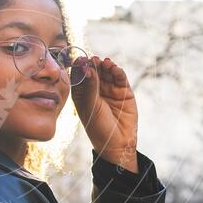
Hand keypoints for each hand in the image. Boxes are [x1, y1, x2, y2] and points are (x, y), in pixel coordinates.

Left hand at [70, 55, 138, 172]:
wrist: (118, 143)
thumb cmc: (98, 128)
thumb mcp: (91, 107)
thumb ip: (90, 87)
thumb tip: (87, 68)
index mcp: (81, 94)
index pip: (79, 76)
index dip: (80, 67)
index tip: (80, 60)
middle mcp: (95, 90)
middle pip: (94, 71)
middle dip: (94, 64)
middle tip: (94, 59)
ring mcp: (109, 89)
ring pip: (107, 72)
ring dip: (106, 66)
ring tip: (105, 63)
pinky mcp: (123, 91)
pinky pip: (120, 78)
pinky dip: (118, 71)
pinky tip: (115, 68)